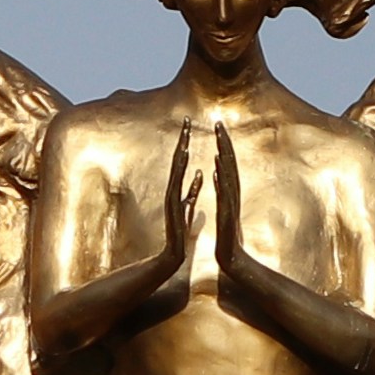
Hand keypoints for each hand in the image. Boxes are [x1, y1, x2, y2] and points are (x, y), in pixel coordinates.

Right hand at [162, 120, 211, 276]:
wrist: (173, 255)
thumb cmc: (181, 233)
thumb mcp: (190, 207)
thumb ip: (194, 191)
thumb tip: (202, 176)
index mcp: (178, 188)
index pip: (182, 161)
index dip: (186, 142)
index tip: (190, 124)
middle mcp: (172, 190)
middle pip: (178, 160)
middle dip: (183, 139)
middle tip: (187, 119)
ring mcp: (171, 199)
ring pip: (176, 171)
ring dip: (181, 152)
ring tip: (186, 135)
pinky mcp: (173, 209)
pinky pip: (178, 187)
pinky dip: (183, 173)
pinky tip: (187, 161)